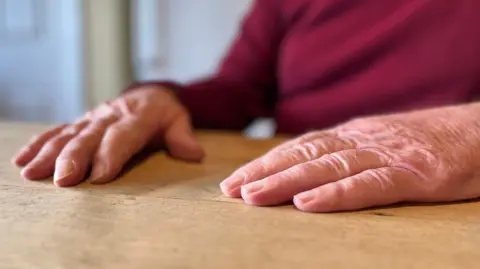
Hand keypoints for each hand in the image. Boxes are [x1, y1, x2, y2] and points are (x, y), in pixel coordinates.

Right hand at [12, 86, 204, 186]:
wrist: (149, 93)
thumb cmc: (164, 112)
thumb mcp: (179, 119)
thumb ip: (183, 135)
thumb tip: (193, 154)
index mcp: (137, 115)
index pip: (123, 136)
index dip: (111, 155)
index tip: (99, 176)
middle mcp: (110, 116)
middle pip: (90, 137)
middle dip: (74, 157)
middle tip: (62, 179)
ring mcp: (93, 118)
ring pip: (69, 135)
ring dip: (49, 153)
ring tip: (32, 173)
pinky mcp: (81, 122)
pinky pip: (58, 131)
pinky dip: (39, 144)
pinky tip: (23, 159)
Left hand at [220, 104, 479, 212]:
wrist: (478, 131)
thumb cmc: (426, 142)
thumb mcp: (379, 142)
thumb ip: (347, 153)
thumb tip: (308, 173)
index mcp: (352, 136)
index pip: (300, 148)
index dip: (266, 164)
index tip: (237, 181)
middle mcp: (362, 142)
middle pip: (304, 156)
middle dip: (264, 173)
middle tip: (231, 191)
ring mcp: (386, 156)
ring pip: (327, 168)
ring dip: (286, 182)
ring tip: (253, 196)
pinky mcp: (414, 174)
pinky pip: (369, 185)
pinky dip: (336, 194)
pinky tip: (306, 204)